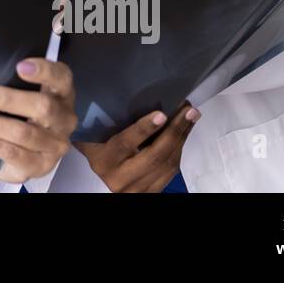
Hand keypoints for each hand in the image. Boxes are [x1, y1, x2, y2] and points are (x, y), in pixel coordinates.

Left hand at [0, 58, 76, 182]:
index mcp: (62, 94)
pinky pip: (11, 152)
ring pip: (22, 133)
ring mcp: (54, 146)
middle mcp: (64, 120)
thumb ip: (13, 82)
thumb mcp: (25, 95)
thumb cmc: (22, 115)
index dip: (44, 71)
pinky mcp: (38, 166)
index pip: (61, 77)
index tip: (19, 66)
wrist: (27, 157)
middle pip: (42, 107)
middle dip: (6, 99)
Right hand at [75, 103, 198, 191]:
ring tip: (190, 117)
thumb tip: (122, 91)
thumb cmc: (96, 146)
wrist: (104, 176)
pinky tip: (183, 133)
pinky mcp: (151, 192)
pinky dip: (179, 150)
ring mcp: (138, 189)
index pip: (125, 144)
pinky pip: (171, 171)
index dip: (144, 129)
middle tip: (188, 110)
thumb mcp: (93, 135)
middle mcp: (120, 178)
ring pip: (167, 164)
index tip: (161, 114)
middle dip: (175, 131)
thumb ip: (103, 120)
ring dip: (182, 138)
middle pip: (154, 156)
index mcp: (103, 160)